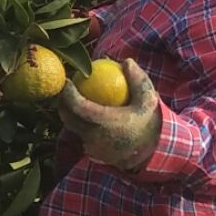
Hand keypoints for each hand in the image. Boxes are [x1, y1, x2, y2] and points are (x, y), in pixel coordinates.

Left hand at [58, 58, 161, 172]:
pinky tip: (83, 114)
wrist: (153, 153)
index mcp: (105, 123)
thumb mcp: (149, 100)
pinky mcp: (93, 154)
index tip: (68, 81)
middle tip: (65, 89)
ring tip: (71, 100)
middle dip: (62, 103)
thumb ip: (138, 79)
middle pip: (68, 118)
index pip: (78, 107)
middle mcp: (94, 137)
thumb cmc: (150, 124)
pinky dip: (79, 125)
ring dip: (70, 114)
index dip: (68, 94)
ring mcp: (92, 148)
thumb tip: (126, 61)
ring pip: (72, 128)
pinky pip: (80, 136)